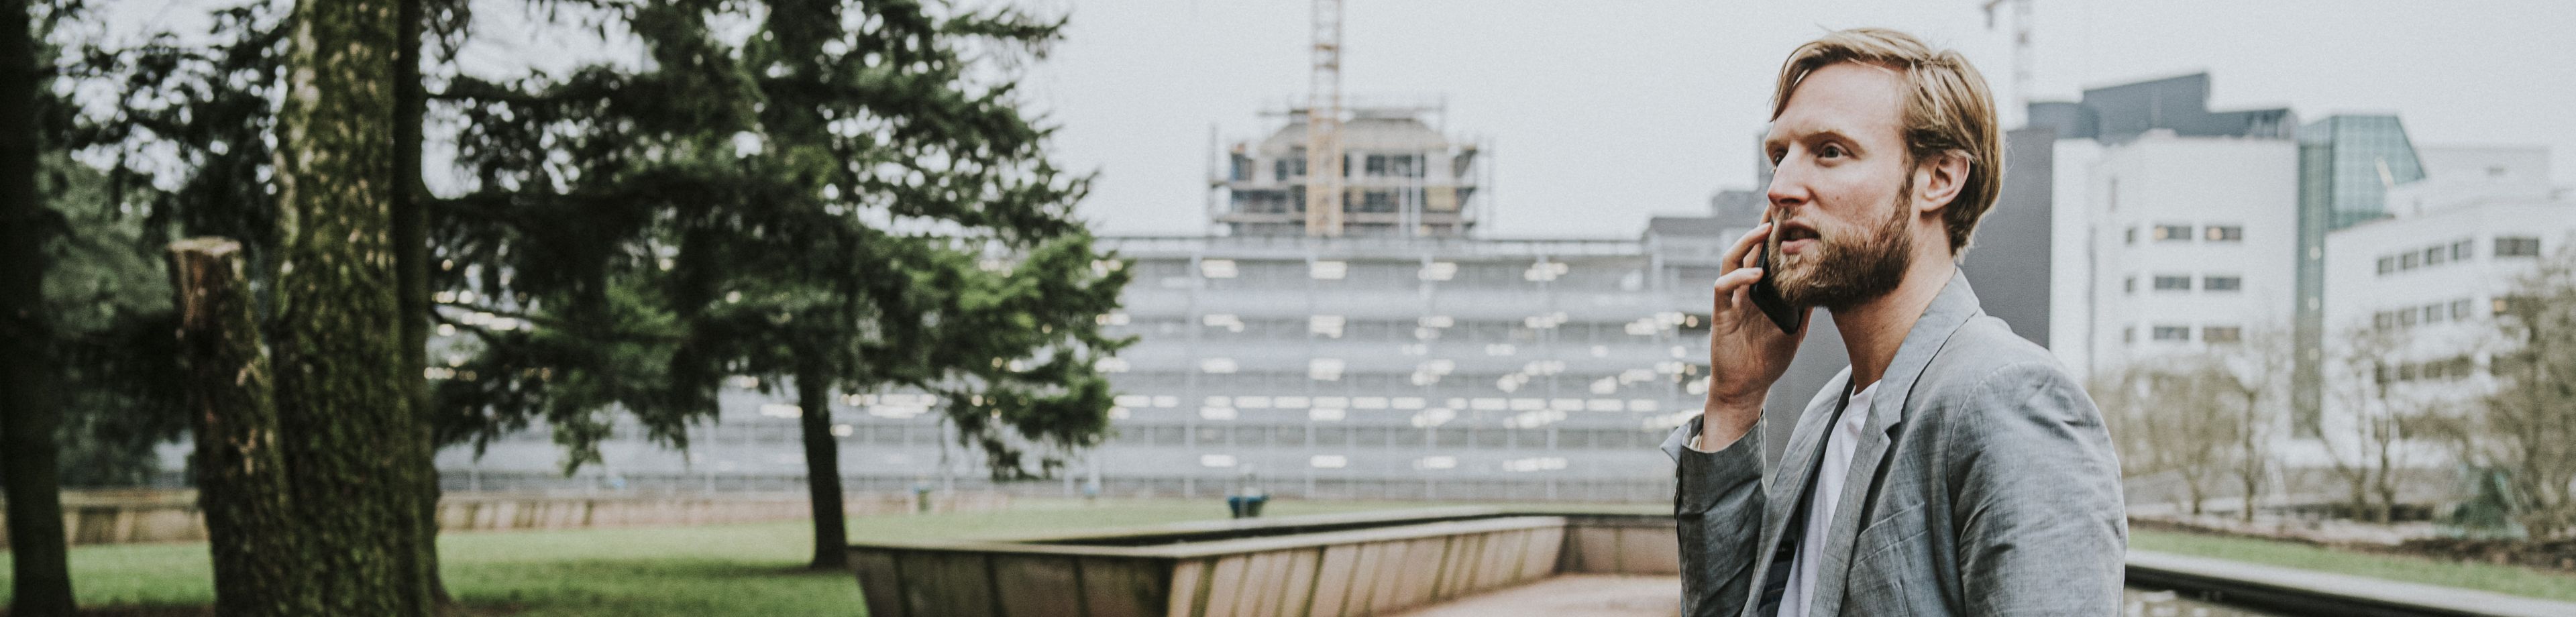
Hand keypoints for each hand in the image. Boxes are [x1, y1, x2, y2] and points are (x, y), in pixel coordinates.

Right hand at [1702, 222, 1805, 445]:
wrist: (1747, 387)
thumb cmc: (1769, 358)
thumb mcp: (1796, 328)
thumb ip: (1805, 305)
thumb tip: (1827, 283)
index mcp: (1761, 290)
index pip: (1766, 253)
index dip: (1775, 233)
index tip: (1790, 212)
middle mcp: (1744, 289)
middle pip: (1748, 248)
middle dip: (1761, 226)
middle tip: (1775, 205)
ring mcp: (1731, 300)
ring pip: (1731, 260)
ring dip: (1746, 243)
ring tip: (1764, 230)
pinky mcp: (1721, 314)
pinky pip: (1723, 288)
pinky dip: (1738, 277)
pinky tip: (1756, 273)